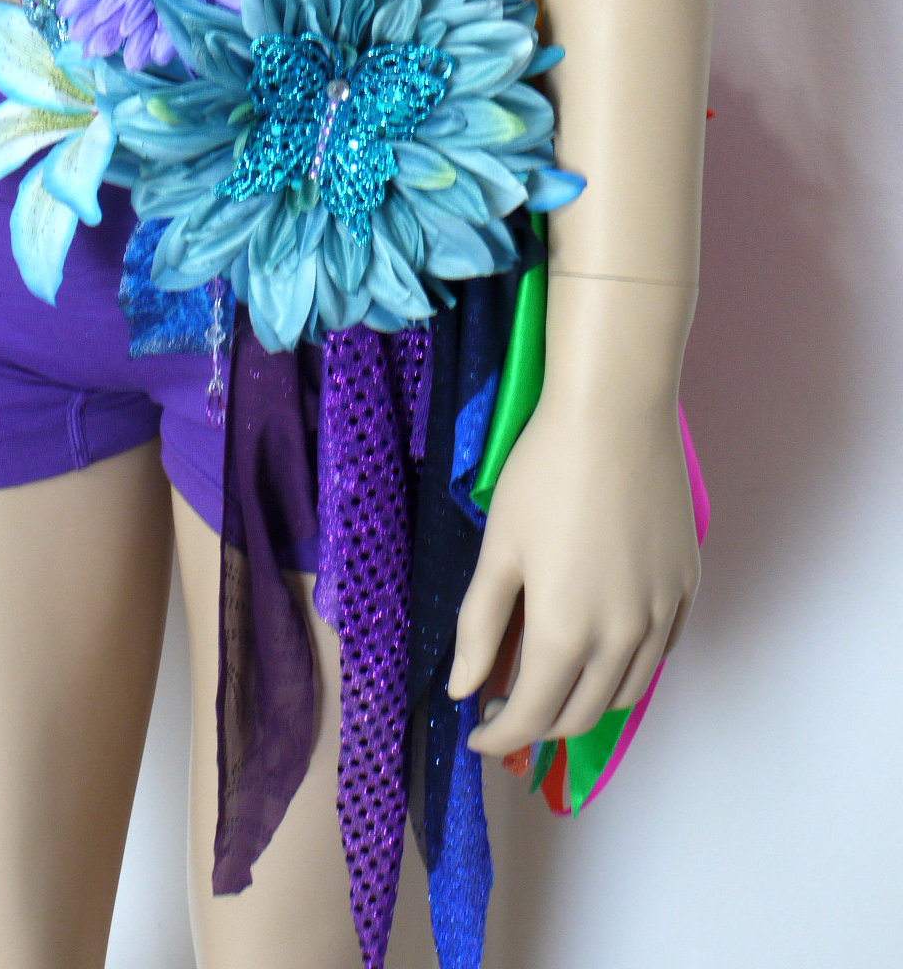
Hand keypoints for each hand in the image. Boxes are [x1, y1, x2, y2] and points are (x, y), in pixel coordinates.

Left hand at [447, 380, 699, 756]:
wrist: (615, 415)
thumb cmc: (544, 475)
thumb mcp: (498, 549)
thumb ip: (480, 625)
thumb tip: (464, 688)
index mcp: (566, 633)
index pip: (532, 716)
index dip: (500, 736)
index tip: (478, 734)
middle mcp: (623, 638)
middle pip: (581, 715)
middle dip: (539, 725)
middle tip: (506, 707)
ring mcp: (662, 614)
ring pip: (626, 692)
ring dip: (585, 702)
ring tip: (550, 680)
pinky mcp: (687, 587)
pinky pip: (659, 653)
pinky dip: (627, 668)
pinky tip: (600, 644)